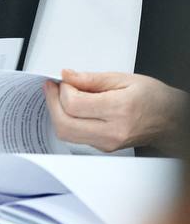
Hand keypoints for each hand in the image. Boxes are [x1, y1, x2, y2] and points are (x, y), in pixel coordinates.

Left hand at [43, 70, 186, 151]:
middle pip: (64, 123)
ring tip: (60, 96)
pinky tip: (71, 108)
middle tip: (53, 88)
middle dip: (52, 102)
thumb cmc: (154, 98)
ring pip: (65, 133)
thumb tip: (67, 76)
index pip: (74, 105)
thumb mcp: (124, 79)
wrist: (171, 119)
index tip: (63, 81)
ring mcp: (107, 143)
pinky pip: (74, 136)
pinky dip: (67, 120)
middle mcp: (112, 131)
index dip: (62, 90)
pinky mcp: (103, 148)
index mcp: (119, 110)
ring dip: (56, 113)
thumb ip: (91, 79)